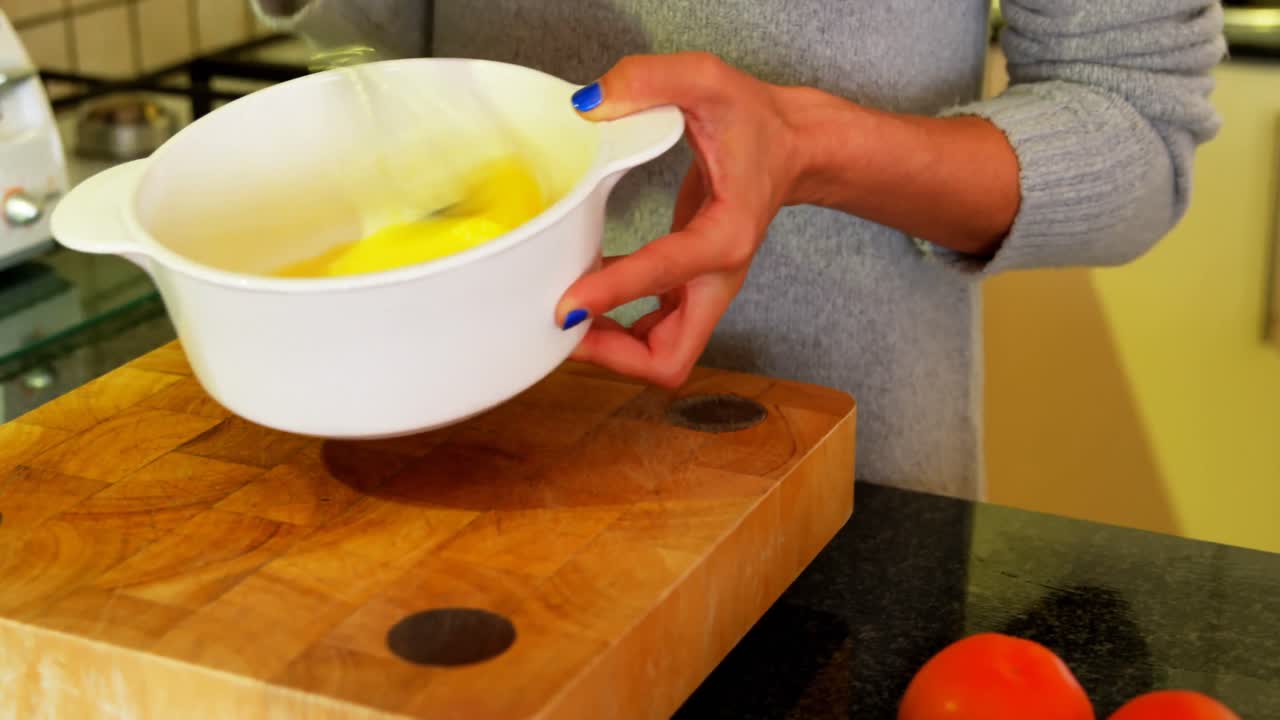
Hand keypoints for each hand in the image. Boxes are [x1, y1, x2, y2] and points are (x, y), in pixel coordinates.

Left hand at [555, 52, 804, 388]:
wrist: (793, 145)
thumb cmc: (756, 120)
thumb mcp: (707, 82)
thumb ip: (649, 81)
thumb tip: (588, 105)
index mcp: (727, 236)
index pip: (665, 277)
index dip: (613, 296)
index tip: (566, 307)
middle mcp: (719, 276)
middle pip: (670, 357)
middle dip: (616, 357)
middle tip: (562, 328)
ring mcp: (706, 289)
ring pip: (662, 355)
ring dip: (613, 351)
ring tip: (564, 318)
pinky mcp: (691, 288)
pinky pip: (653, 332)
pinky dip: (617, 328)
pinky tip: (584, 294)